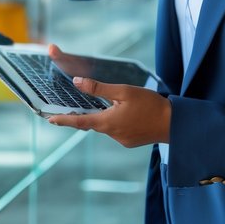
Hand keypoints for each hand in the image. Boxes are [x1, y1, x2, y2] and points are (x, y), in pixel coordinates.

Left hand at [47, 76, 170, 147]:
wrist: (175, 124)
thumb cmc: (150, 105)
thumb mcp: (123, 91)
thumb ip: (99, 88)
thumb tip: (77, 83)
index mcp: (107, 122)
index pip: (79, 121)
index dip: (63, 120)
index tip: (50, 120)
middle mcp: (112, 134)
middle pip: (93, 122)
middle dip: (87, 114)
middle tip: (79, 107)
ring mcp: (122, 139)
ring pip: (106, 125)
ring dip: (107, 115)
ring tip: (120, 104)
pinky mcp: (130, 141)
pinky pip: (117, 130)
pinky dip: (117, 121)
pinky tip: (130, 113)